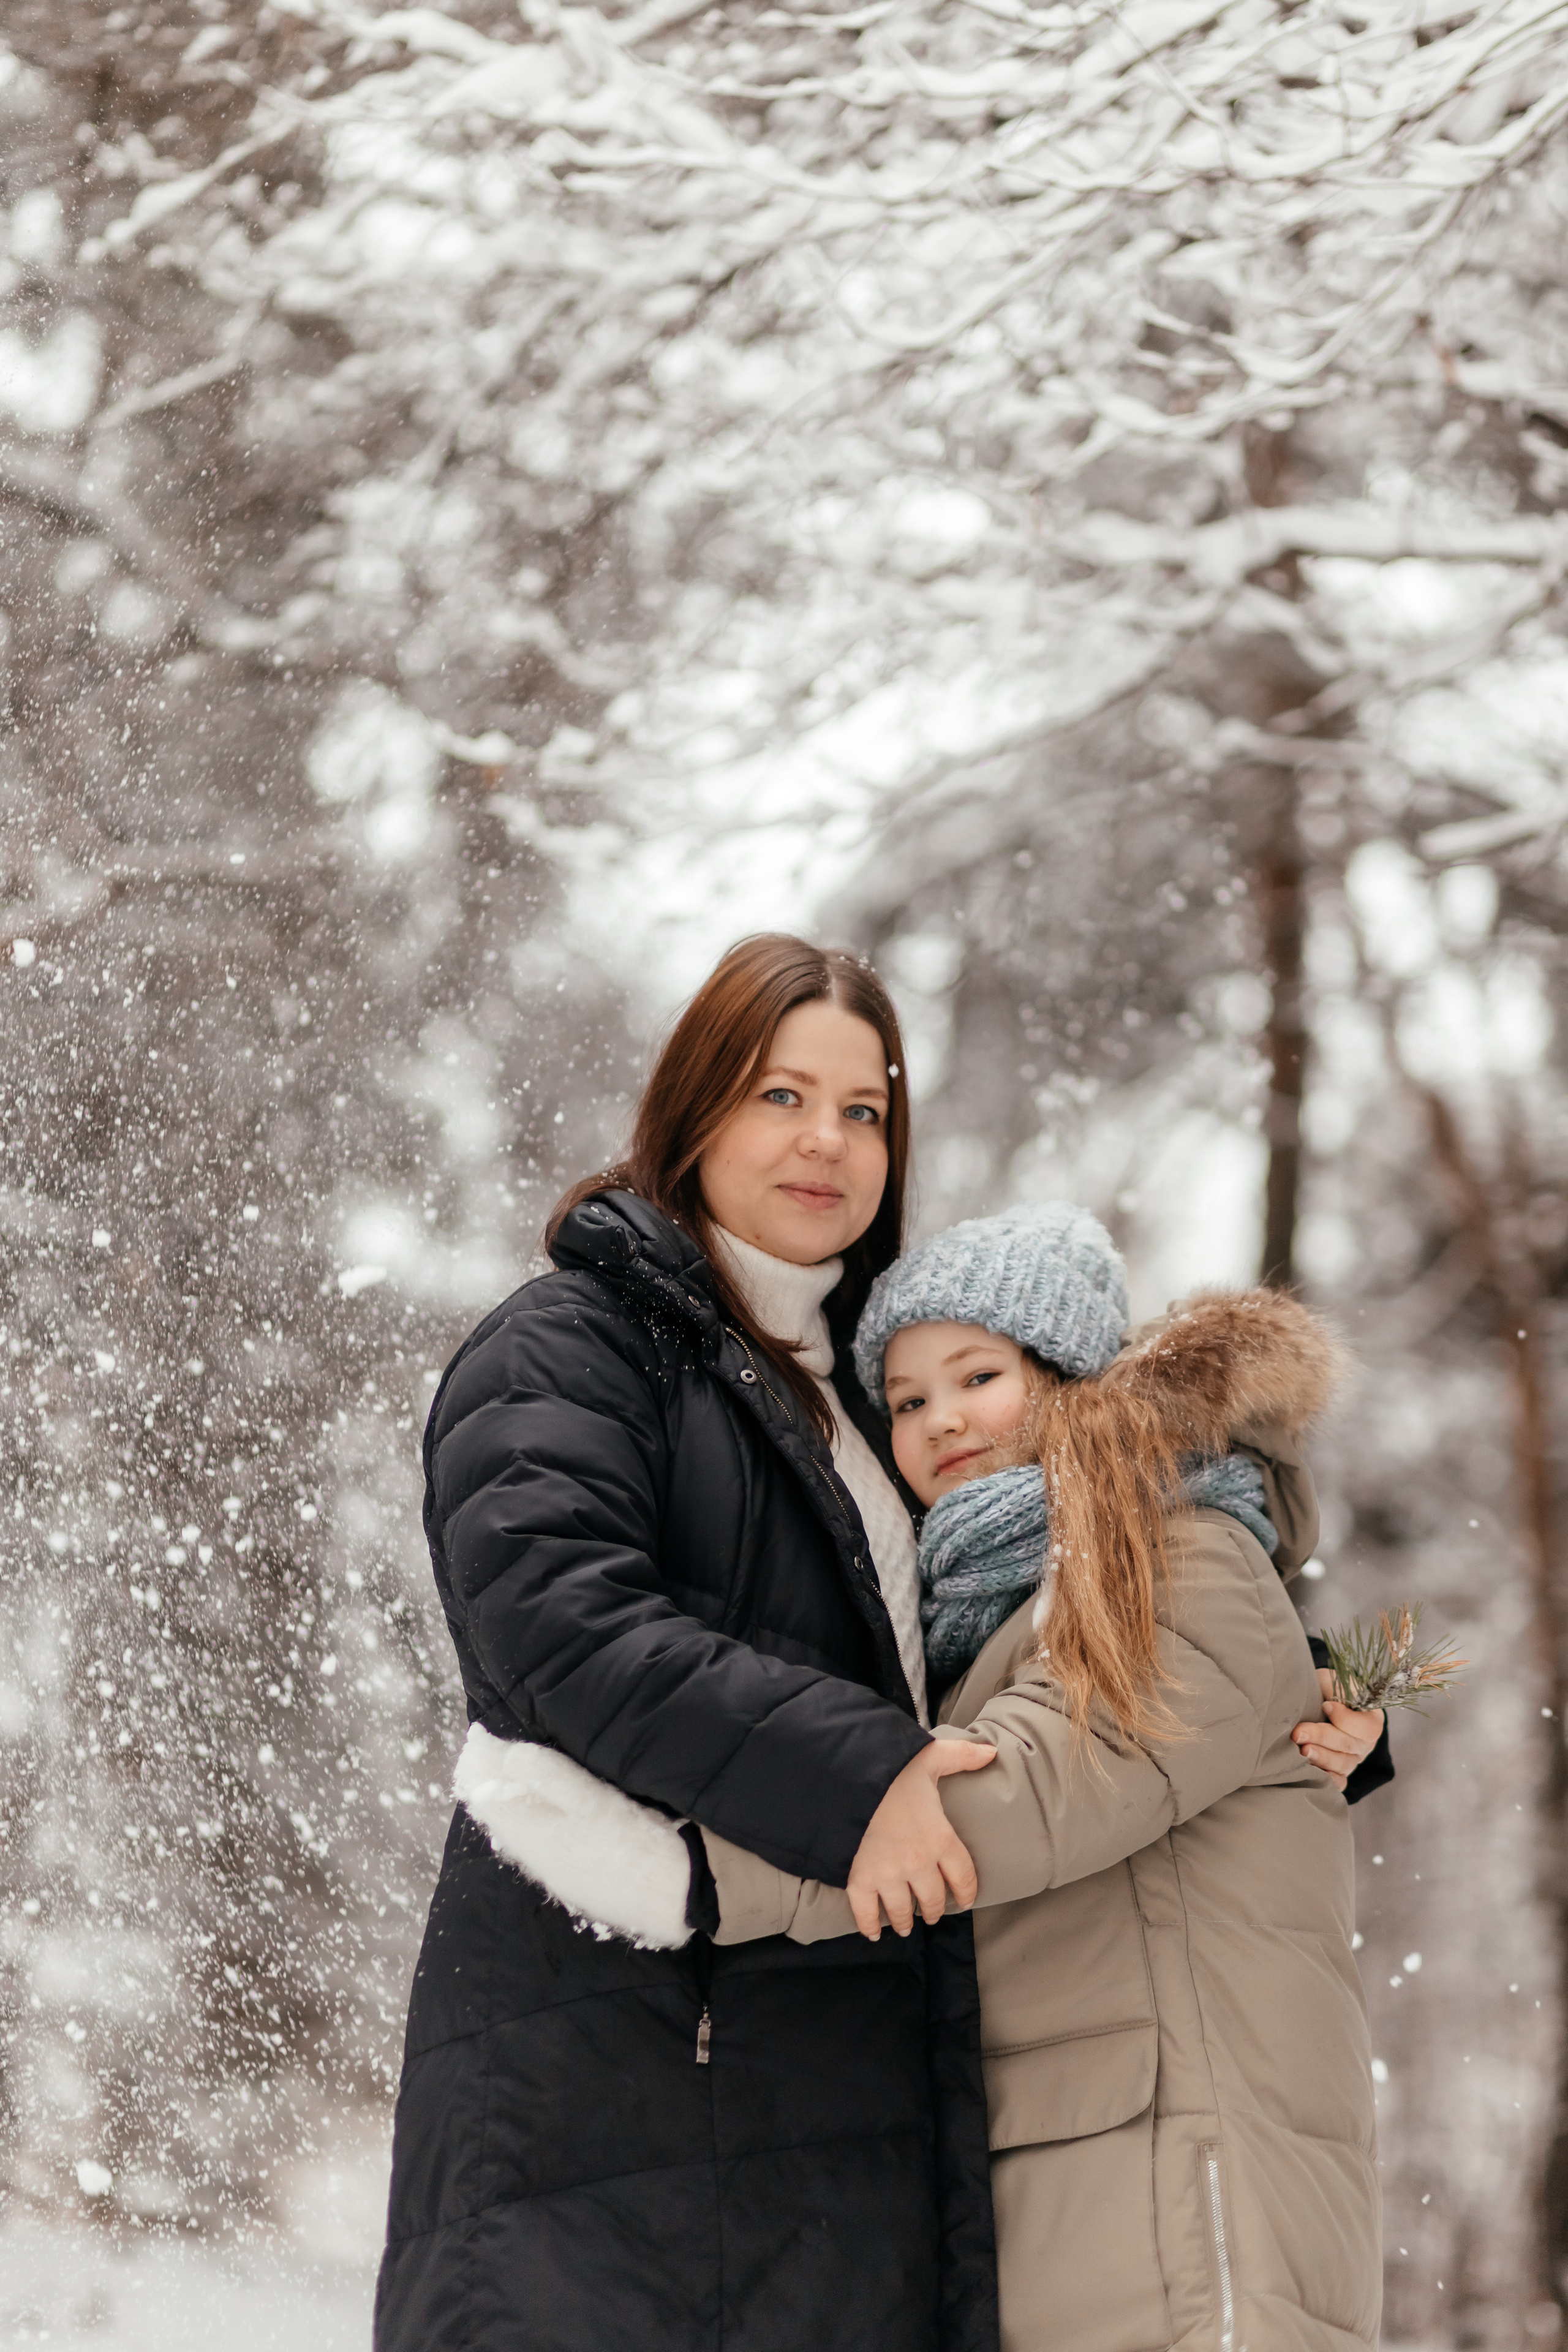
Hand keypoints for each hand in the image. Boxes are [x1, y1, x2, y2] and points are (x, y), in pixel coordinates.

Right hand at [847, 1740, 996, 1940]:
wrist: (846, 1777)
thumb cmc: (891, 1767)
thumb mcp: (930, 1757)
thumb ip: (962, 1756)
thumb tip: (992, 1751)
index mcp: (940, 1838)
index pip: (963, 1877)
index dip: (966, 1892)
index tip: (965, 1900)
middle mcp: (918, 1863)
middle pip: (933, 1900)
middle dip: (934, 1909)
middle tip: (932, 1913)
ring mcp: (888, 1875)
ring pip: (903, 1911)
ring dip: (905, 1921)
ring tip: (906, 1925)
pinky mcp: (859, 1879)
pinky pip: (866, 1912)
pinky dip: (870, 1925)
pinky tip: (874, 1932)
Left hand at [1291, 1668, 1383, 1794]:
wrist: (1318, 1701)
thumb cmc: (1327, 1690)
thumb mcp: (1333, 1681)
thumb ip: (1335, 1689)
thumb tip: (1328, 1704)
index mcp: (1372, 1719)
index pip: (1366, 1727)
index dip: (1345, 1719)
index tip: (1325, 1705)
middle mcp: (1365, 1743)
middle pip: (1349, 1746)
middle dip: (1322, 1738)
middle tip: (1298, 1733)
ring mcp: (1353, 1760)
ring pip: (1341, 1765)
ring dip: (1320, 1758)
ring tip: (1301, 1751)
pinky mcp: (1340, 1772)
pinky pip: (1337, 1782)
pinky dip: (1324, 1779)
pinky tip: (1308, 1772)